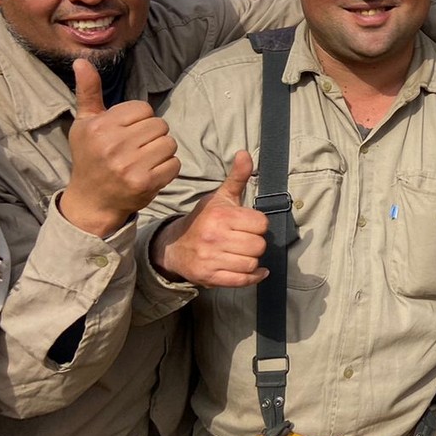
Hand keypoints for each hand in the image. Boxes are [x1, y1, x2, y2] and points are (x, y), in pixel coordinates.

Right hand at [61, 59, 180, 236]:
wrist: (91, 201)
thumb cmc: (90, 156)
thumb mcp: (84, 123)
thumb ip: (88, 92)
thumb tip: (82, 61)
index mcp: (99, 127)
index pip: (143, 108)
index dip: (140, 120)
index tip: (127, 133)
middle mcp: (112, 145)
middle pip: (160, 125)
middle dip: (153, 135)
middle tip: (137, 148)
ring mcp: (129, 165)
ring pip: (169, 143)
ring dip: (162, 151)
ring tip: (144, 160)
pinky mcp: (145, 183)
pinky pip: (174, 164)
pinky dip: (168, 169)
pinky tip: (150, 173)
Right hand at [150, 151, 269, 287]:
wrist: (175, 245)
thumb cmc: (204, 219)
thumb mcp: (220, 197)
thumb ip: (237, 177)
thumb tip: (245, 154)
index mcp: (220, 216)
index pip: (261, 224)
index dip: (258, 225)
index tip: (248, 224)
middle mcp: (214, 237)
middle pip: (259, 245)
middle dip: (255, 242)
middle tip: (244, 239)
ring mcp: (211, 259)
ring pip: (252, 263)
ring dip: (252, 259)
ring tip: (242, 252)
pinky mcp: (210, 277)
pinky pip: (243, 281)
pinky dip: (254, 277)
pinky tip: (256, 270)